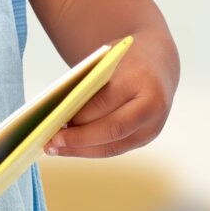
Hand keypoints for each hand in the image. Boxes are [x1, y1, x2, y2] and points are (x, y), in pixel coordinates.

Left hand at [45, 42, 173, 158]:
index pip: (105, 102)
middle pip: (112, 129)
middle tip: (51, 142)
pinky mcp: (147, 138)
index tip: (53, 122)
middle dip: (79, 139)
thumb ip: (89, 84)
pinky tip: (71, 148)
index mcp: (141, 79)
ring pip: (113, 146)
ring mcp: (153, 126)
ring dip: (81, 150)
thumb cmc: (125, 60)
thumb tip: (60, 116)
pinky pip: (115, 148)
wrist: (158, 63)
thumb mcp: (107, 60)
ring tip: (55, 149)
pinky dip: (91, 149)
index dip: (79, 116)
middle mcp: (153, 106)